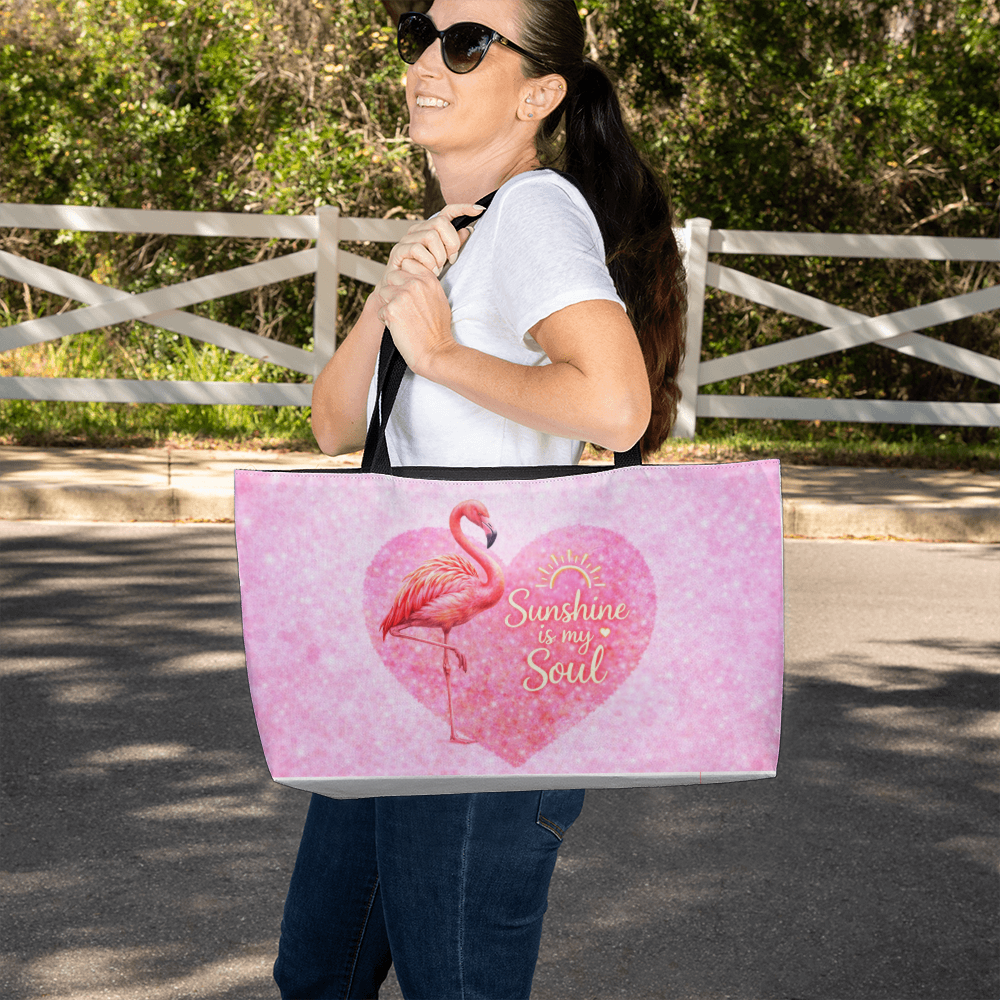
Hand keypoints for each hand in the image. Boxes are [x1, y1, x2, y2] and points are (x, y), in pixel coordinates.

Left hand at [372, 202, 482, 374]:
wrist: (436, 352)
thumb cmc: (439, 331)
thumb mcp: (439, 300)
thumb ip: (426, 285)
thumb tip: (414, 278)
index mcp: (429, 279)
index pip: (407, 264)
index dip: (404, 277)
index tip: (408, 290)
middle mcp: (415, 283)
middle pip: (392, 276)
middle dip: (394, 290)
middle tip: (404, 308)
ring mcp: (402, 295)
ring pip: (383, 292)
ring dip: (388, 304)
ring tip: (402, 319)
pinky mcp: (391, 310)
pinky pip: (380, 310)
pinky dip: (386, 320)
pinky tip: (399, 328)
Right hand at [374, 202, 483, 301]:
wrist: (402, 291)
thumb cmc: (424, 275)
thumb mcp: (445, 259)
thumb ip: (454, 245)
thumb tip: (468, 230)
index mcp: (430, 229)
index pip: (447, 211)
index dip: (463, 208)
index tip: (479, 209)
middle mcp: (418, 230)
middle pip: (441, 223)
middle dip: (451, 243)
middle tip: (451, 260)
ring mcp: (407, 239)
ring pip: (430, 236)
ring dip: (439, 256)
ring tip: (438, 269)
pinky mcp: (398, 251)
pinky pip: (418, 249)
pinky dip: (428, 262)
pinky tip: (430, 272)